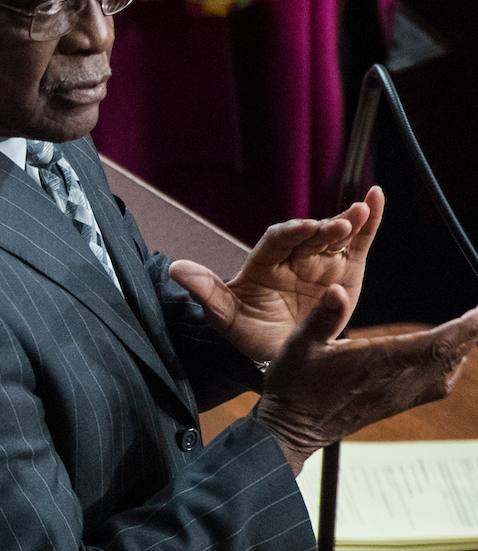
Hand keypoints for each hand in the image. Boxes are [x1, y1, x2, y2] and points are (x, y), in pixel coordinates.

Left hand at [172, 187, 382, 363]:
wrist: (279, 353)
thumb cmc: (249, 332)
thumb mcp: (225, 316)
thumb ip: (206, 291)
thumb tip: (175, 268)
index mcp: (264, 263)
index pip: (276, 240)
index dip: (289, 232)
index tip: (303, 227)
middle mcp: (294, 256)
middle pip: (310, 236)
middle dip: (323, 228)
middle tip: (339, 224)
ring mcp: (322, 261)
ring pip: (336, 236)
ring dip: (349, 221)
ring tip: (361, 209)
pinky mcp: (346, 269)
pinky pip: (358, 242)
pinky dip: (369, 221)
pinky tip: (376, 197)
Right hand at [251, 288, 477, 470]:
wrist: (290, 430)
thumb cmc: (292, 388)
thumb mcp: (298, 346)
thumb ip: (322, 316)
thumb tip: (338, 290)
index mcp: (377, 363)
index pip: (436, 343)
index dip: (466, 327)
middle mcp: (396, 382)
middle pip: (451, 355)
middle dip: (470, 332)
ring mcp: (400, 396)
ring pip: (449, 371)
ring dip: (462, 348)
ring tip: (468, 328)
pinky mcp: (397, 404)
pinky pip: (439, 385)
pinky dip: (451, 366)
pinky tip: (449, 355)